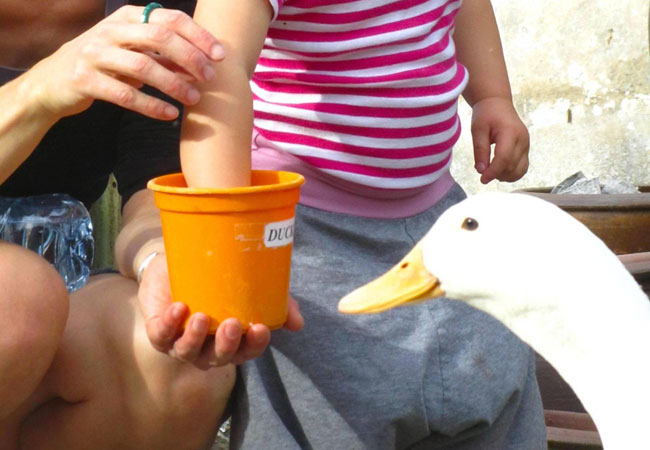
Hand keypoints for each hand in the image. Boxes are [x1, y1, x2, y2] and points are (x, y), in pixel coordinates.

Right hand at [26, 5, 223, 120]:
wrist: (53, 82)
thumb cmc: (104, 65)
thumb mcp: (132, 51)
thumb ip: (163, 53)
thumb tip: (205, 62)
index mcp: (126, 17)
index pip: (169, 19)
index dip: (198, 35)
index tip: (220, 55)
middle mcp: (110, 30)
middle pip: (159, 37)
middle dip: (190, 58)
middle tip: (210, 78)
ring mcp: (94, 54)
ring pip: (143, 66)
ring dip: (174, 85)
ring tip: (194, 99)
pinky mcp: (84, 80)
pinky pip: (124, 95)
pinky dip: (151, 106)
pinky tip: (170, 114)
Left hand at [137, 253, 303, 368]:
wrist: (181, 259)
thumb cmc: (220, 277)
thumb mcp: (250, 285)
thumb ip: (276, 302)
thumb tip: (298, 323)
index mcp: (231, 340)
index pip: (246, 351)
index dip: (254, 345)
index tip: (262, 328)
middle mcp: (207, 347)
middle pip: (218, 358)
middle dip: (226, 345)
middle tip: (232, 324)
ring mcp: (181, 341)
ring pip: (187, 353)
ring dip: (195, 339)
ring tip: (201, 317)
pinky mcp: (158, 329)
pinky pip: (161, 337)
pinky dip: (169, 326)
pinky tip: (179, 308)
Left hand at [470, 97, 529, 183]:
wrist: (498, 103)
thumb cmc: (486, 114)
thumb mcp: (477, 129)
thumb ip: (480, 150)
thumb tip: (481, 171)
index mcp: (510, 132)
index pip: (504, 158)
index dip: (493, 172)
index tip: (482, 179)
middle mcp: (523, 139)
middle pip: (512, 166)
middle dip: (497, 174)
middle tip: (483, 171)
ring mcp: (526, 145)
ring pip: (520, 170)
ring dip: (505, 176)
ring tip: (491, 171)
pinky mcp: (526, 149)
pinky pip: (522, 167)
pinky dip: (511, 173)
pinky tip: (499, 171)